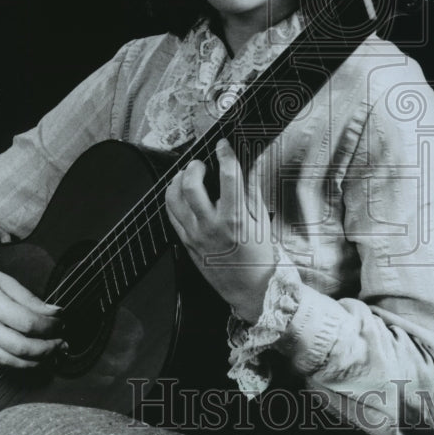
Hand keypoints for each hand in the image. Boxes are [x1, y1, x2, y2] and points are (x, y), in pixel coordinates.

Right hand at [0, 264, 64, 367]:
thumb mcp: (1, 279)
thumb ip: (28, 298)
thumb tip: (54, 312)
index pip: (28, 323)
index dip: (50, 327)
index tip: (61, 324)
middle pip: (21, 347)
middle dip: (47, 349)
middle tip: (60, 343)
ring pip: (9, 361)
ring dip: (34, 362)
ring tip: (49, 354)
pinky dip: (13, 364)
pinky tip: (25, 358)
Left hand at [164, 138, 275, 323]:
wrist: (250, 289)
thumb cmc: (259, 256)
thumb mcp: (262, 220)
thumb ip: (252, 190)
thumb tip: (248, 165)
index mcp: (236, 218)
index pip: (228, 175)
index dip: (225, 154)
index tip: (223, 146)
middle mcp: (212, 226)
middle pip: (192, 185)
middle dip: (195, 166)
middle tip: (201, 163)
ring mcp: (196, 235)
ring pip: (174, 198)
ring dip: (178, 180)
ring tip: (188, 175)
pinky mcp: (186, 242)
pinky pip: (171, 214)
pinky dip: (173, 198)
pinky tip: (181, 193)